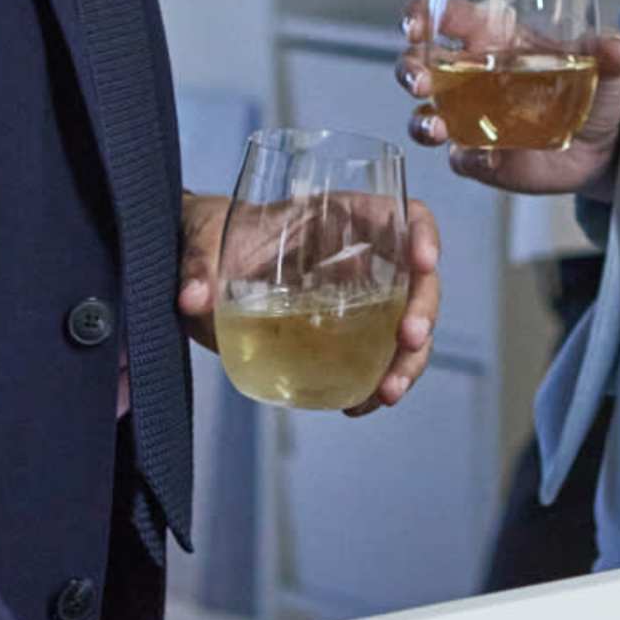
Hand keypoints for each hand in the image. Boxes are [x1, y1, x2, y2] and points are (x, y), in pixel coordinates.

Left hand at [175, 189, 443, 416]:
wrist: (196, 266)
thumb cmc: (211, 233)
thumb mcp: (202, 235)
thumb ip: (198, 261)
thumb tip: (195, 298)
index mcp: (334, 215)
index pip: (397, 214)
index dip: (421, 234)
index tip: (423, 262)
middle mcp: (354, 256)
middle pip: (415, 279)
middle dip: (423, 312)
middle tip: (409, 341)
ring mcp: (352, 298)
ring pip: (404, 325)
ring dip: (409, 360)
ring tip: (388, 392)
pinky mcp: (339, 335)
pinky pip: (375, 358)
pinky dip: (375, 383)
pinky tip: (359, 405)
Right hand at [399, 0, 619, 197]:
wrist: (606, 145)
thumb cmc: (594, 90)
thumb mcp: (605, 64)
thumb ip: (608, 51)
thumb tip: (616, 47)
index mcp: (493, 38)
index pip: (446, 17)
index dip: (422, 15)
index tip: (417, 23)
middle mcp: (471, 76)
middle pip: (419, 66)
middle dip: (410, 70)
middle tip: (421, 81)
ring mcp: (470, 120)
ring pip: (425, 117)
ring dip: (422, 123)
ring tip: (435, 129)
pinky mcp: (482, 157)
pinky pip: (462, 160)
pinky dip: (468, 160)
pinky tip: (486, 159)